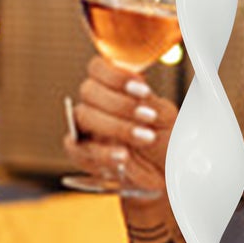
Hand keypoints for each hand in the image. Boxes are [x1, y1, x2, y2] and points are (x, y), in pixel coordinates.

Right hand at [63, 56, 176, 195]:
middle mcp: (96, 105)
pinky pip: (79, 148)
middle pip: (89, 90)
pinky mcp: (81, 154)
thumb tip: (138, 94)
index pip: (98, 68)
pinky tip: (124, 156)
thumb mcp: (164, 117)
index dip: (116, 75)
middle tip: (149, 117)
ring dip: (115, 126)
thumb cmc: (164, 142)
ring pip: (84, 116)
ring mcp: (85, 128)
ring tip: (145, 138)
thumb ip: (149, 103)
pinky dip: (102, 152)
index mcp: (114, 88)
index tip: (142, 89)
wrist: (165, 174)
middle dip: (120, 104)